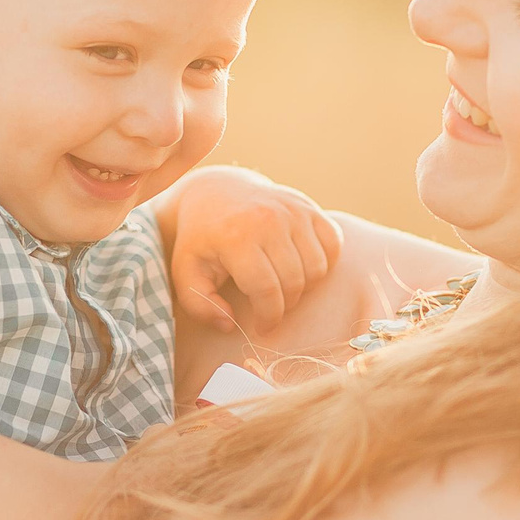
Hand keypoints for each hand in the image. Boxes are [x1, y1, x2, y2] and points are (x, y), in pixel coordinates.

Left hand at [167, 167, 343, 332]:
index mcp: (236, 237)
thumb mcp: (186, 272)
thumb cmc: (202, 239)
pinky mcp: (309, 207)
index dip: (268, 317)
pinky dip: (323, 263)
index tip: (262, 327)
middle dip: (285, 305)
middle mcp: (268, 220)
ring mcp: (293, 210)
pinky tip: (301, 266)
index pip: (266, 291)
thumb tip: (230, 325)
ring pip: (317, 268)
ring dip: (304, 287)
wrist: (218, 192)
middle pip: (294, 282)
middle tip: (271, 308)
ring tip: (283, 287)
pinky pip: (333, 245)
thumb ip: (200, 305)